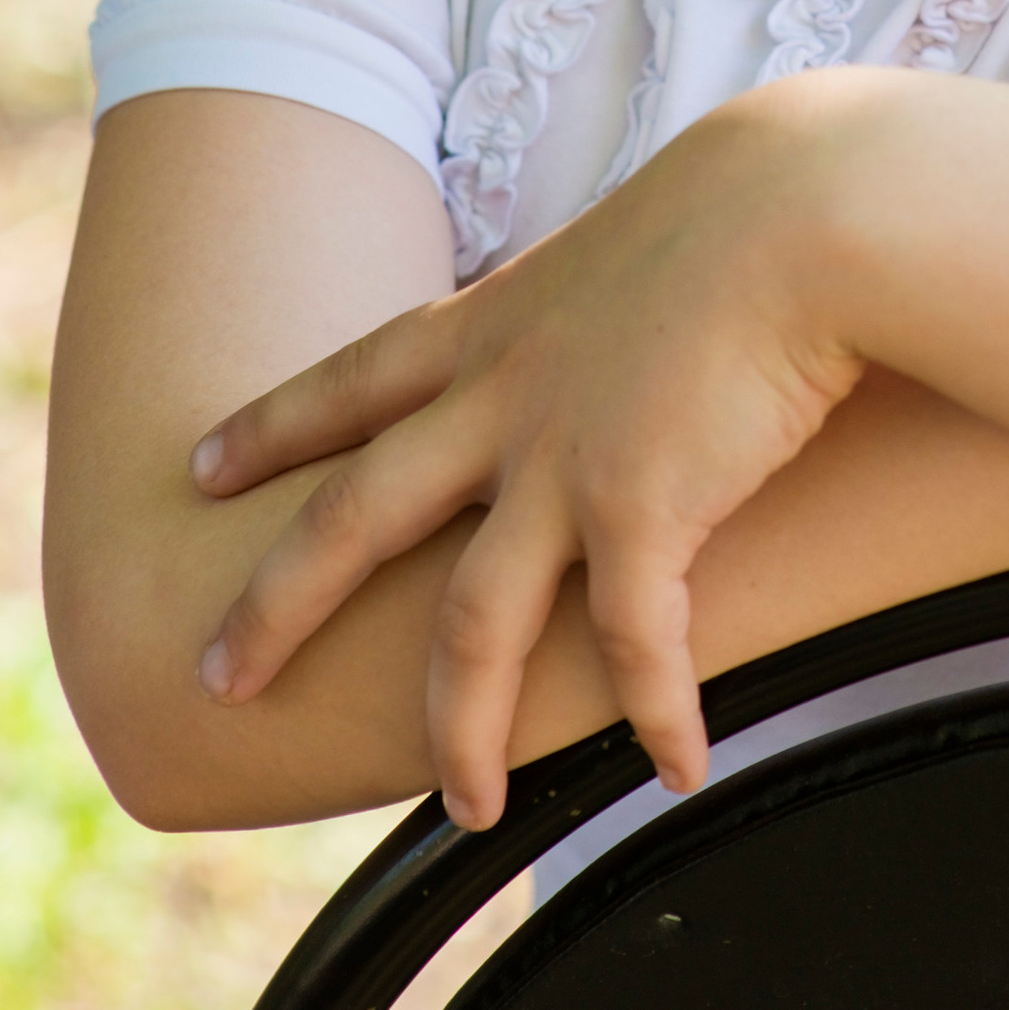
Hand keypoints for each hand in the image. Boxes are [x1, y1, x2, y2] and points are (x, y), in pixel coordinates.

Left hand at [187, 92, 860, 830]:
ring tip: (467, 807)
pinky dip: (657, 715)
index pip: (354, 380)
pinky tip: (679, 768)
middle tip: (216, 678)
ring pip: (468, 628)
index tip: (198, 466)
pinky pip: (632, 649)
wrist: (810, 206)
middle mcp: (503, 398)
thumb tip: (640, 314)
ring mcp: (560, 461)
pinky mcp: (642, 513)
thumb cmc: (761, 201)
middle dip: (274, 605)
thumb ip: (611, 297)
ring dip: (460, 729)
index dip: (271, 426)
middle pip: (354, 518)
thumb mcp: (642, 237)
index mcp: (497, 322)